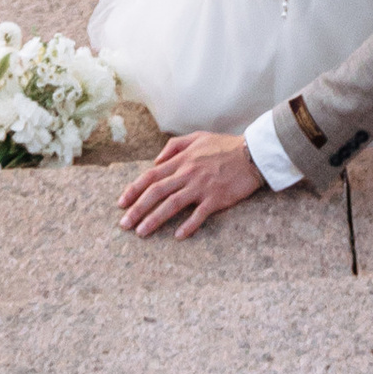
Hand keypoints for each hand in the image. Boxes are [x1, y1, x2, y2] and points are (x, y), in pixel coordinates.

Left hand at [116, 128, 262, 235]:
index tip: (121, 203)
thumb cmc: (224, 145)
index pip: (151, 175)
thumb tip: (156, 160)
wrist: (252, 153)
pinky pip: (199, 214)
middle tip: (124, 224)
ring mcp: (201, 186)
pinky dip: (188, 226)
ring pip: (172, 204)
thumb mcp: (197, 137)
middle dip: (137, 208)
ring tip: (141, 233)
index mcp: (182, 159)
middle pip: (157, 192)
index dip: (134, 189)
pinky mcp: (216, 198)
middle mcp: (188, 173)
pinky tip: (178, 236)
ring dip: (154, 219)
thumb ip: (174, 146)